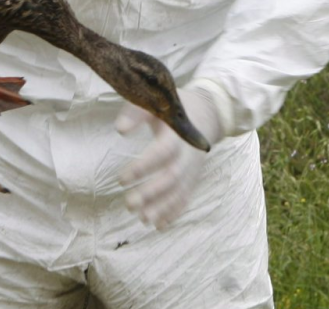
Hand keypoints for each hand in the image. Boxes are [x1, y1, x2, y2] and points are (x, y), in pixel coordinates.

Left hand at [117, 82, 227, 228]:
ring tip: (143, 218)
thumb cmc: (175, 108)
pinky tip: (160, 225)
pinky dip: (175, 212)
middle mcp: (188, 154)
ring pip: (180, 191)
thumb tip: (120, 129)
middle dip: (151, 193)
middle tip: (129, 204)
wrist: (208, 114)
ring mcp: (193, 168)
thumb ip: (136, 113)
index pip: (162, 153)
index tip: (121, 179)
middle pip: (172, 177)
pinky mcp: (194, 177)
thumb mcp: (157, 104)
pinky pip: (187, 197)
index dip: (143, 167)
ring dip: (162, 207)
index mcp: (178, 134)